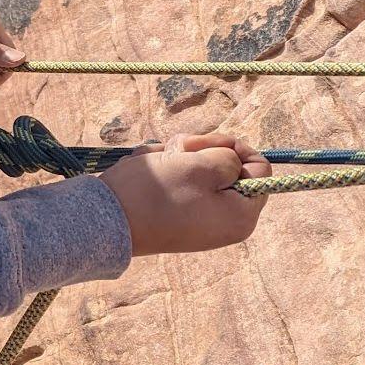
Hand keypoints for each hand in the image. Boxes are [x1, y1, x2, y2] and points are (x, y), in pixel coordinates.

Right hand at [101, 133, 269, 255]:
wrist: (104, 220)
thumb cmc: (156, 193)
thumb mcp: (201, 165)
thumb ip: (228, 158)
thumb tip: (232, 161)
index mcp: (241, 215)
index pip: (260, 168)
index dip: (234, 146)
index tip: (205, 142)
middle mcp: (224, 222)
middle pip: (227, 167)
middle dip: (200, 151)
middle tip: (176, 150)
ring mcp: (198, 220)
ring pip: (199, 170)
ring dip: (177, 157)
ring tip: (155, 161)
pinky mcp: (175, 217)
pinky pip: (178, 182)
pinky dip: (163, 170)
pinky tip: (145, 172)